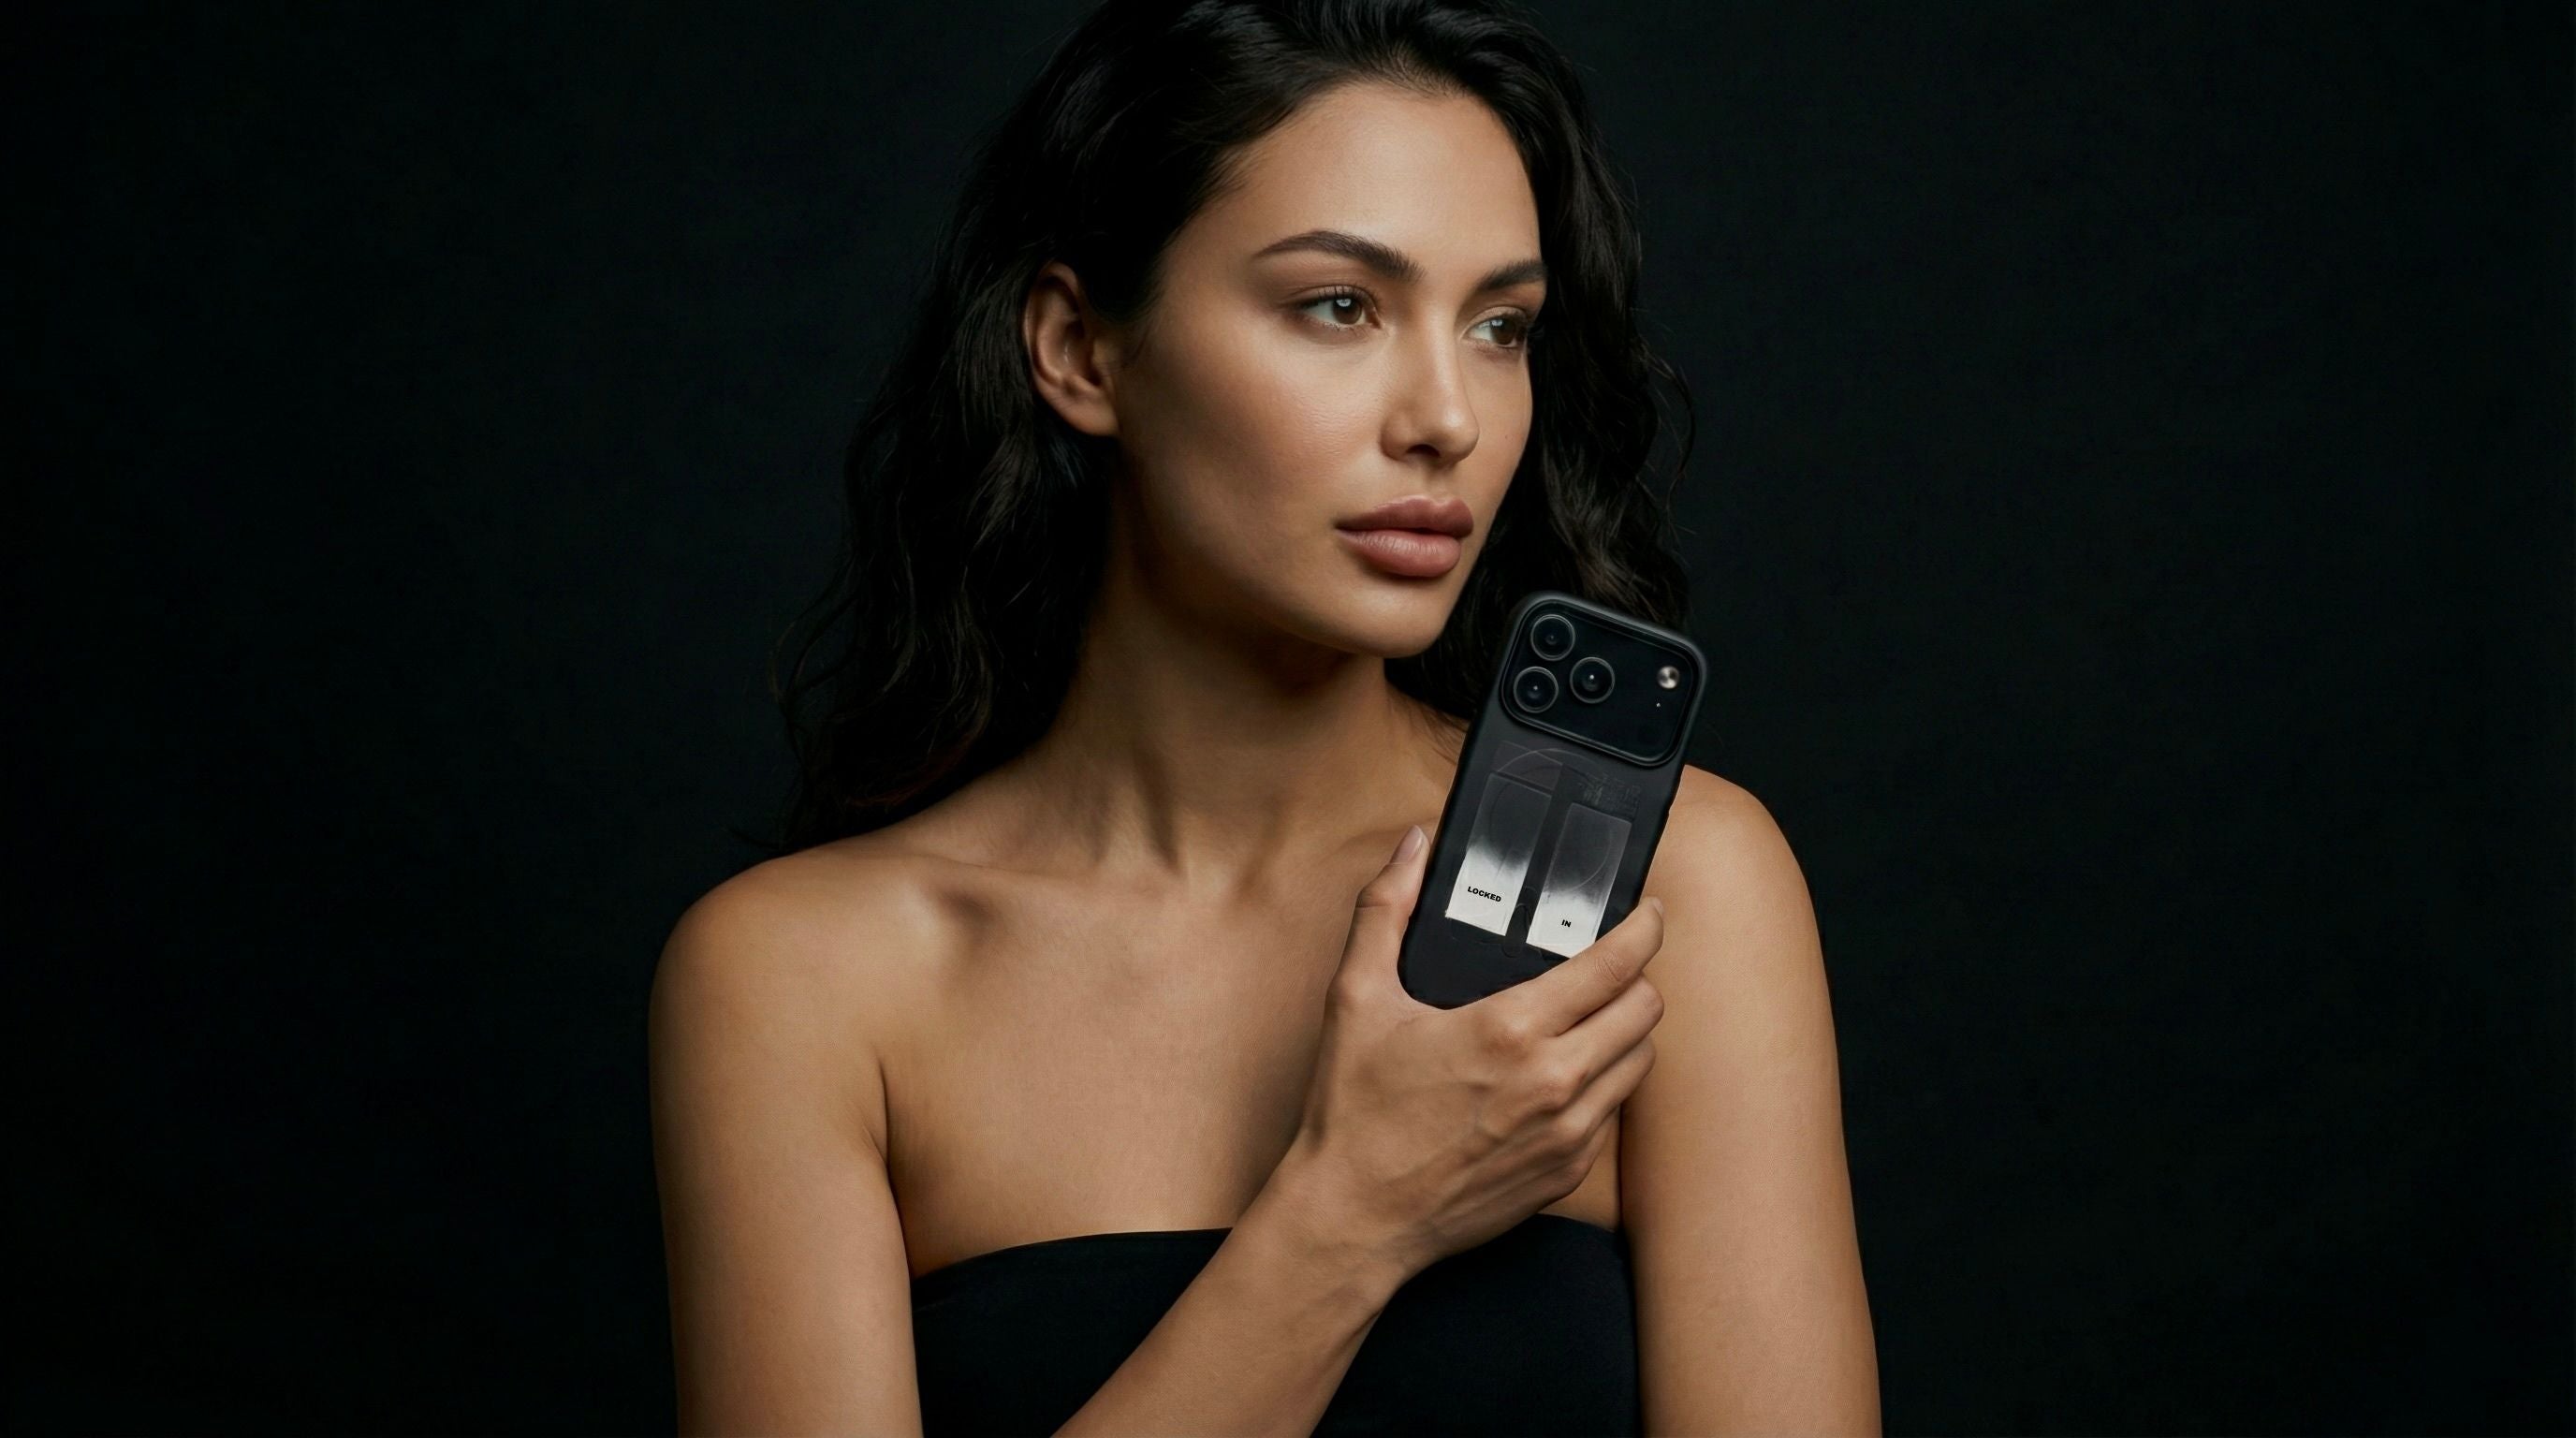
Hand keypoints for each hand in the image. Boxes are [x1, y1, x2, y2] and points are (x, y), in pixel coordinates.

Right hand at [1278, 822, 1665, 1279]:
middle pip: (1645, 1011)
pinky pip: (1612, 1114)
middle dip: (1638, 977)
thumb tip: (1413, 847)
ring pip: (1639, 1063)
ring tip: (1594, 1016)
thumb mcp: (1356, 997)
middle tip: (1615, 964)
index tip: (1646, 913)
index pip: (1616, 964)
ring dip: (1626, 1032)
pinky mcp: (1565, 1175)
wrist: (1354, 1216)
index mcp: (1511, 1029)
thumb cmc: (1355, 1112)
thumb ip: (1385, 908)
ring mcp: (1567, 1134)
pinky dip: (1602, 1085)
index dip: (1644, 928)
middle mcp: (1554, 1082)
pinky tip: (1565, 1074)